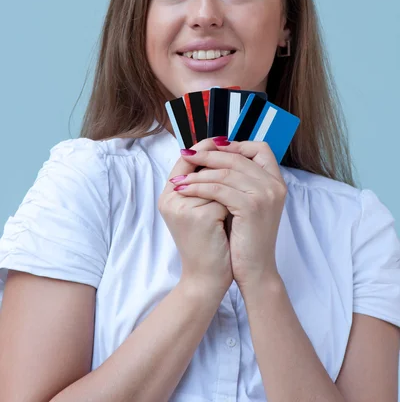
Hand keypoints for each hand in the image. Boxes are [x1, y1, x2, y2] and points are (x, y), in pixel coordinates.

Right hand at [158, 138, 233, 298]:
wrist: (207, 278)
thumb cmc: (208, 242)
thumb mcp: (201, 208)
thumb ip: (205, 185)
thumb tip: (222, 154)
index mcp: (169, 194)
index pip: (186, 158)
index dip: (206, 148)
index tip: (224, 140)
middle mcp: (170, 198)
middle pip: (199, 163)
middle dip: (220, 158)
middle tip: (237, 151)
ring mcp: (184, 208)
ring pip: (215, 180)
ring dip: (230, 183)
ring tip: (240, 189)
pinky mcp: (201, 218)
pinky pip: (224, 197)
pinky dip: (234, 202)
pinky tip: (238, 212)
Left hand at [172, 138, 286, 291]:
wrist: (255, 270)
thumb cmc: (246, 238)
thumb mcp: (247, 203)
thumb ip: (238, 180)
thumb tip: (212, 155)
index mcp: (275, 181)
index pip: (260, 148)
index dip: (235, 145)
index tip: (212, 148)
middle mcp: (274, 184)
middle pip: (237, 157)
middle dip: (207, 154)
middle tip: (186, 154)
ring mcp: (265, 194)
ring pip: (225, 172)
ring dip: (197, 172)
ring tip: (179, 177)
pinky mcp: (252, 206)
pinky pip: (218, 189)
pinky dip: (197, 187)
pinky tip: (183, 190)